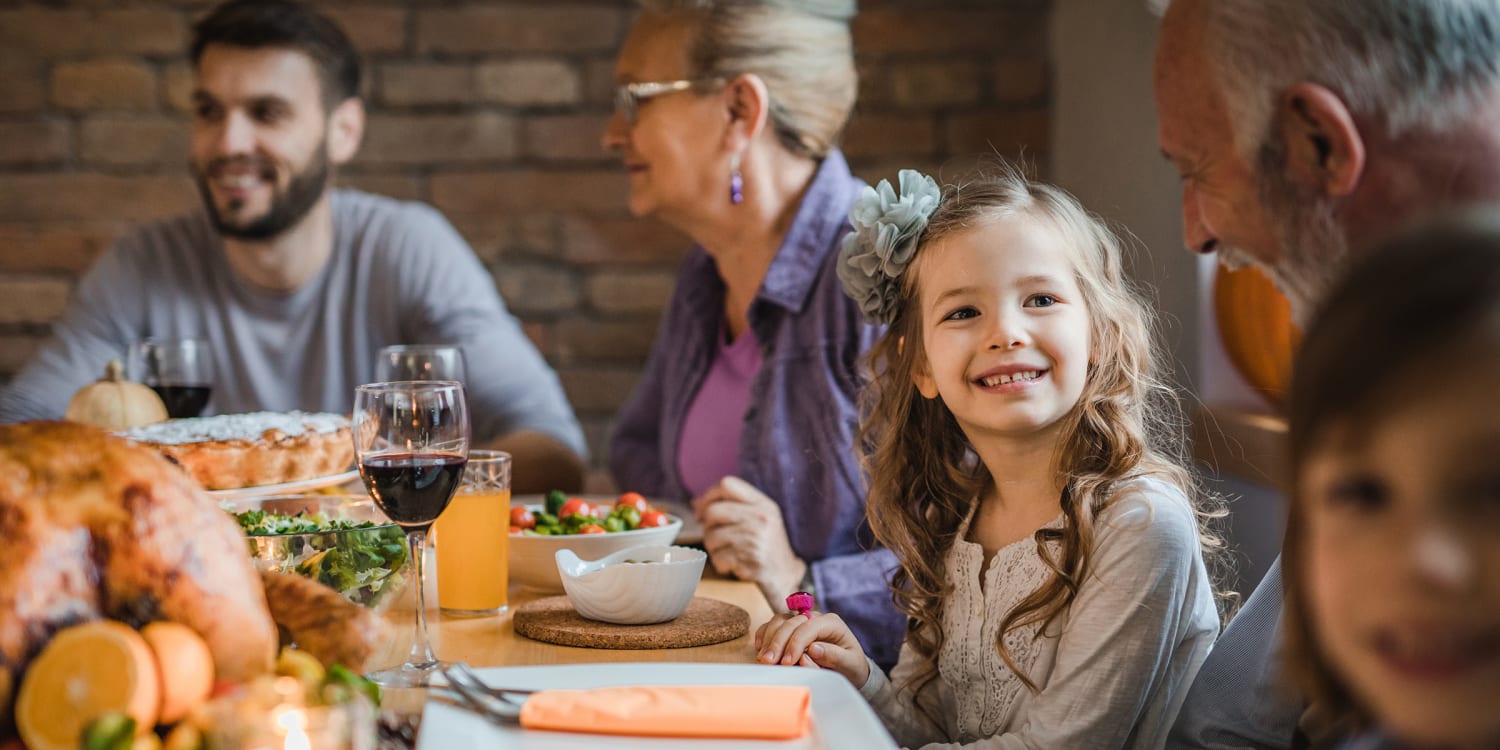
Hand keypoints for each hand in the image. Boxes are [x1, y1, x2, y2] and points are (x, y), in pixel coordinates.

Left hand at [691, 476, 804, 595]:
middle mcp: (761, 518)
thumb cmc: (765, 542)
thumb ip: (730, 506)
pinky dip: (720, 563)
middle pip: (713, 511)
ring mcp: (756, 539)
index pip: (727, 484)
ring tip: (727, 551)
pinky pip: (717, 558)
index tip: (703, 511)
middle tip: (715, 534)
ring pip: (711, 536)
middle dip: (707, 525)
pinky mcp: (750, 561)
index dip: (709, 496)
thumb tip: (695, 503)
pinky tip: (733, 563)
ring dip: (713, 547)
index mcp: (763, 504)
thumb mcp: (757, 517)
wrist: (784, 572)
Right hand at [754, 611, 870, 686]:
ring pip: (779, 621)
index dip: (796, 643)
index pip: (808, 627)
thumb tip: (813, 649)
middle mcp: (814, 618)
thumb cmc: (850, 665)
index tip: (787, 662)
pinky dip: (764, 635)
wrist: (847, 668)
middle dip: (778, 642)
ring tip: (764, 659)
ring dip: (769, 639)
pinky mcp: (790, 629)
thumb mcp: (849, 664)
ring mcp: (800, 621)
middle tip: (770, 662)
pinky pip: (772, 626)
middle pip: (790, 622)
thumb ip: (834, 656)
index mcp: (831, 623)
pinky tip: (761, 649)